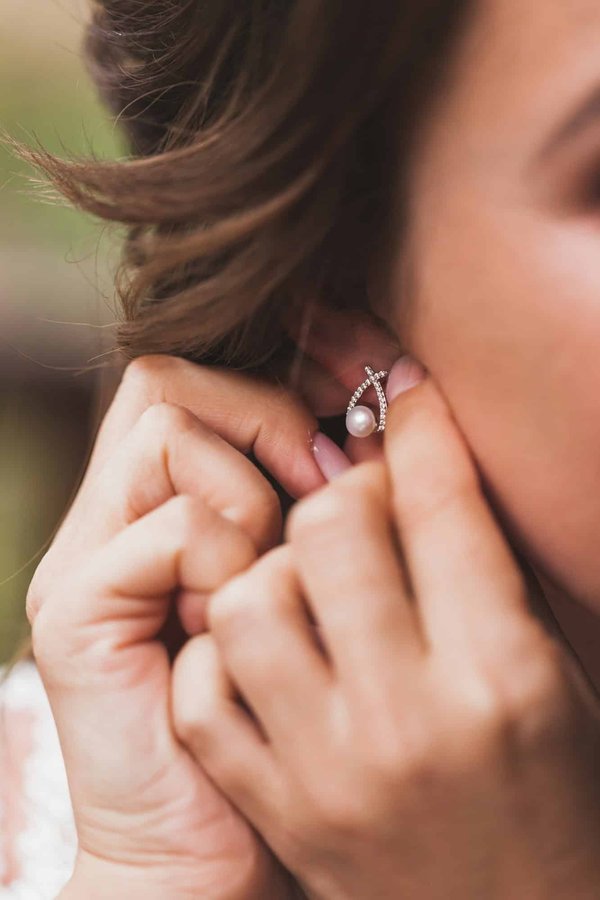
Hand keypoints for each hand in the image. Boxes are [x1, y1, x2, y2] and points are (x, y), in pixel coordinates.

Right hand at [27, 354, 327, 898]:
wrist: (204, 844)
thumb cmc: (278, 711)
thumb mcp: (304, 578)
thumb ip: (311, 497)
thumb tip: (374, 414)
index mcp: (160, 503)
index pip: (192, 379)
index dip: (274, 382)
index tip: (349, 419)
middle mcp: (111, 515)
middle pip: (166, 381)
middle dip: (263, 416)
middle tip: (319, 481)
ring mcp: (87, 554)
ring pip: (168, 431)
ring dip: (249, 494)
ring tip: (265, 569)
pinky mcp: (75, 606)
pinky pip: (176, 525)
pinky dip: (226, 558)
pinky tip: (230, 619)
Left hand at [173, 359, 599, 899]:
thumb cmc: (550, 788)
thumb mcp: (552, 671)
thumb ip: (487, 566)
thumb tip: (425, 455)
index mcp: (501, 674)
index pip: (440, 502)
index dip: (419, 427)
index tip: (405, 403)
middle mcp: (409, 718)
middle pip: (329, 528)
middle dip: (343, 495)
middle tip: (357, 510)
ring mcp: (327, 769)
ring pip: (249, 598)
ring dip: (275, 572)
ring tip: (307, 588)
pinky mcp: (275, 808)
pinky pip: (208, 689)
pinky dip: (224, 655)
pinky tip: (267, 655)